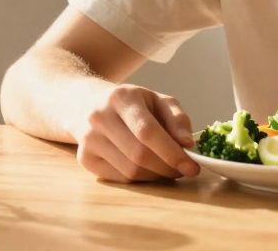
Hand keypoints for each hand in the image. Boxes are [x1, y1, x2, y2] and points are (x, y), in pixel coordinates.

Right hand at [72, 84, 200, 182]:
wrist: (88, 104)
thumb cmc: (132, 103)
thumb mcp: (158, 101)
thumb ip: (177, 119)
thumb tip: (187, 144)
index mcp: (122, 98)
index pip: (147, 131)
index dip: (171, 152)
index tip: (192, 167)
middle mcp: (100, 117)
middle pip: (139, 155)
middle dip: (167, 168)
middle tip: (183, 170)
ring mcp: (89, 139)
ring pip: (130, 171)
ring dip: (155, 176)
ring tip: (167, 168)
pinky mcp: (85, 158)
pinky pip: (119, 178)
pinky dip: (140, 179)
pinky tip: (147, 169)